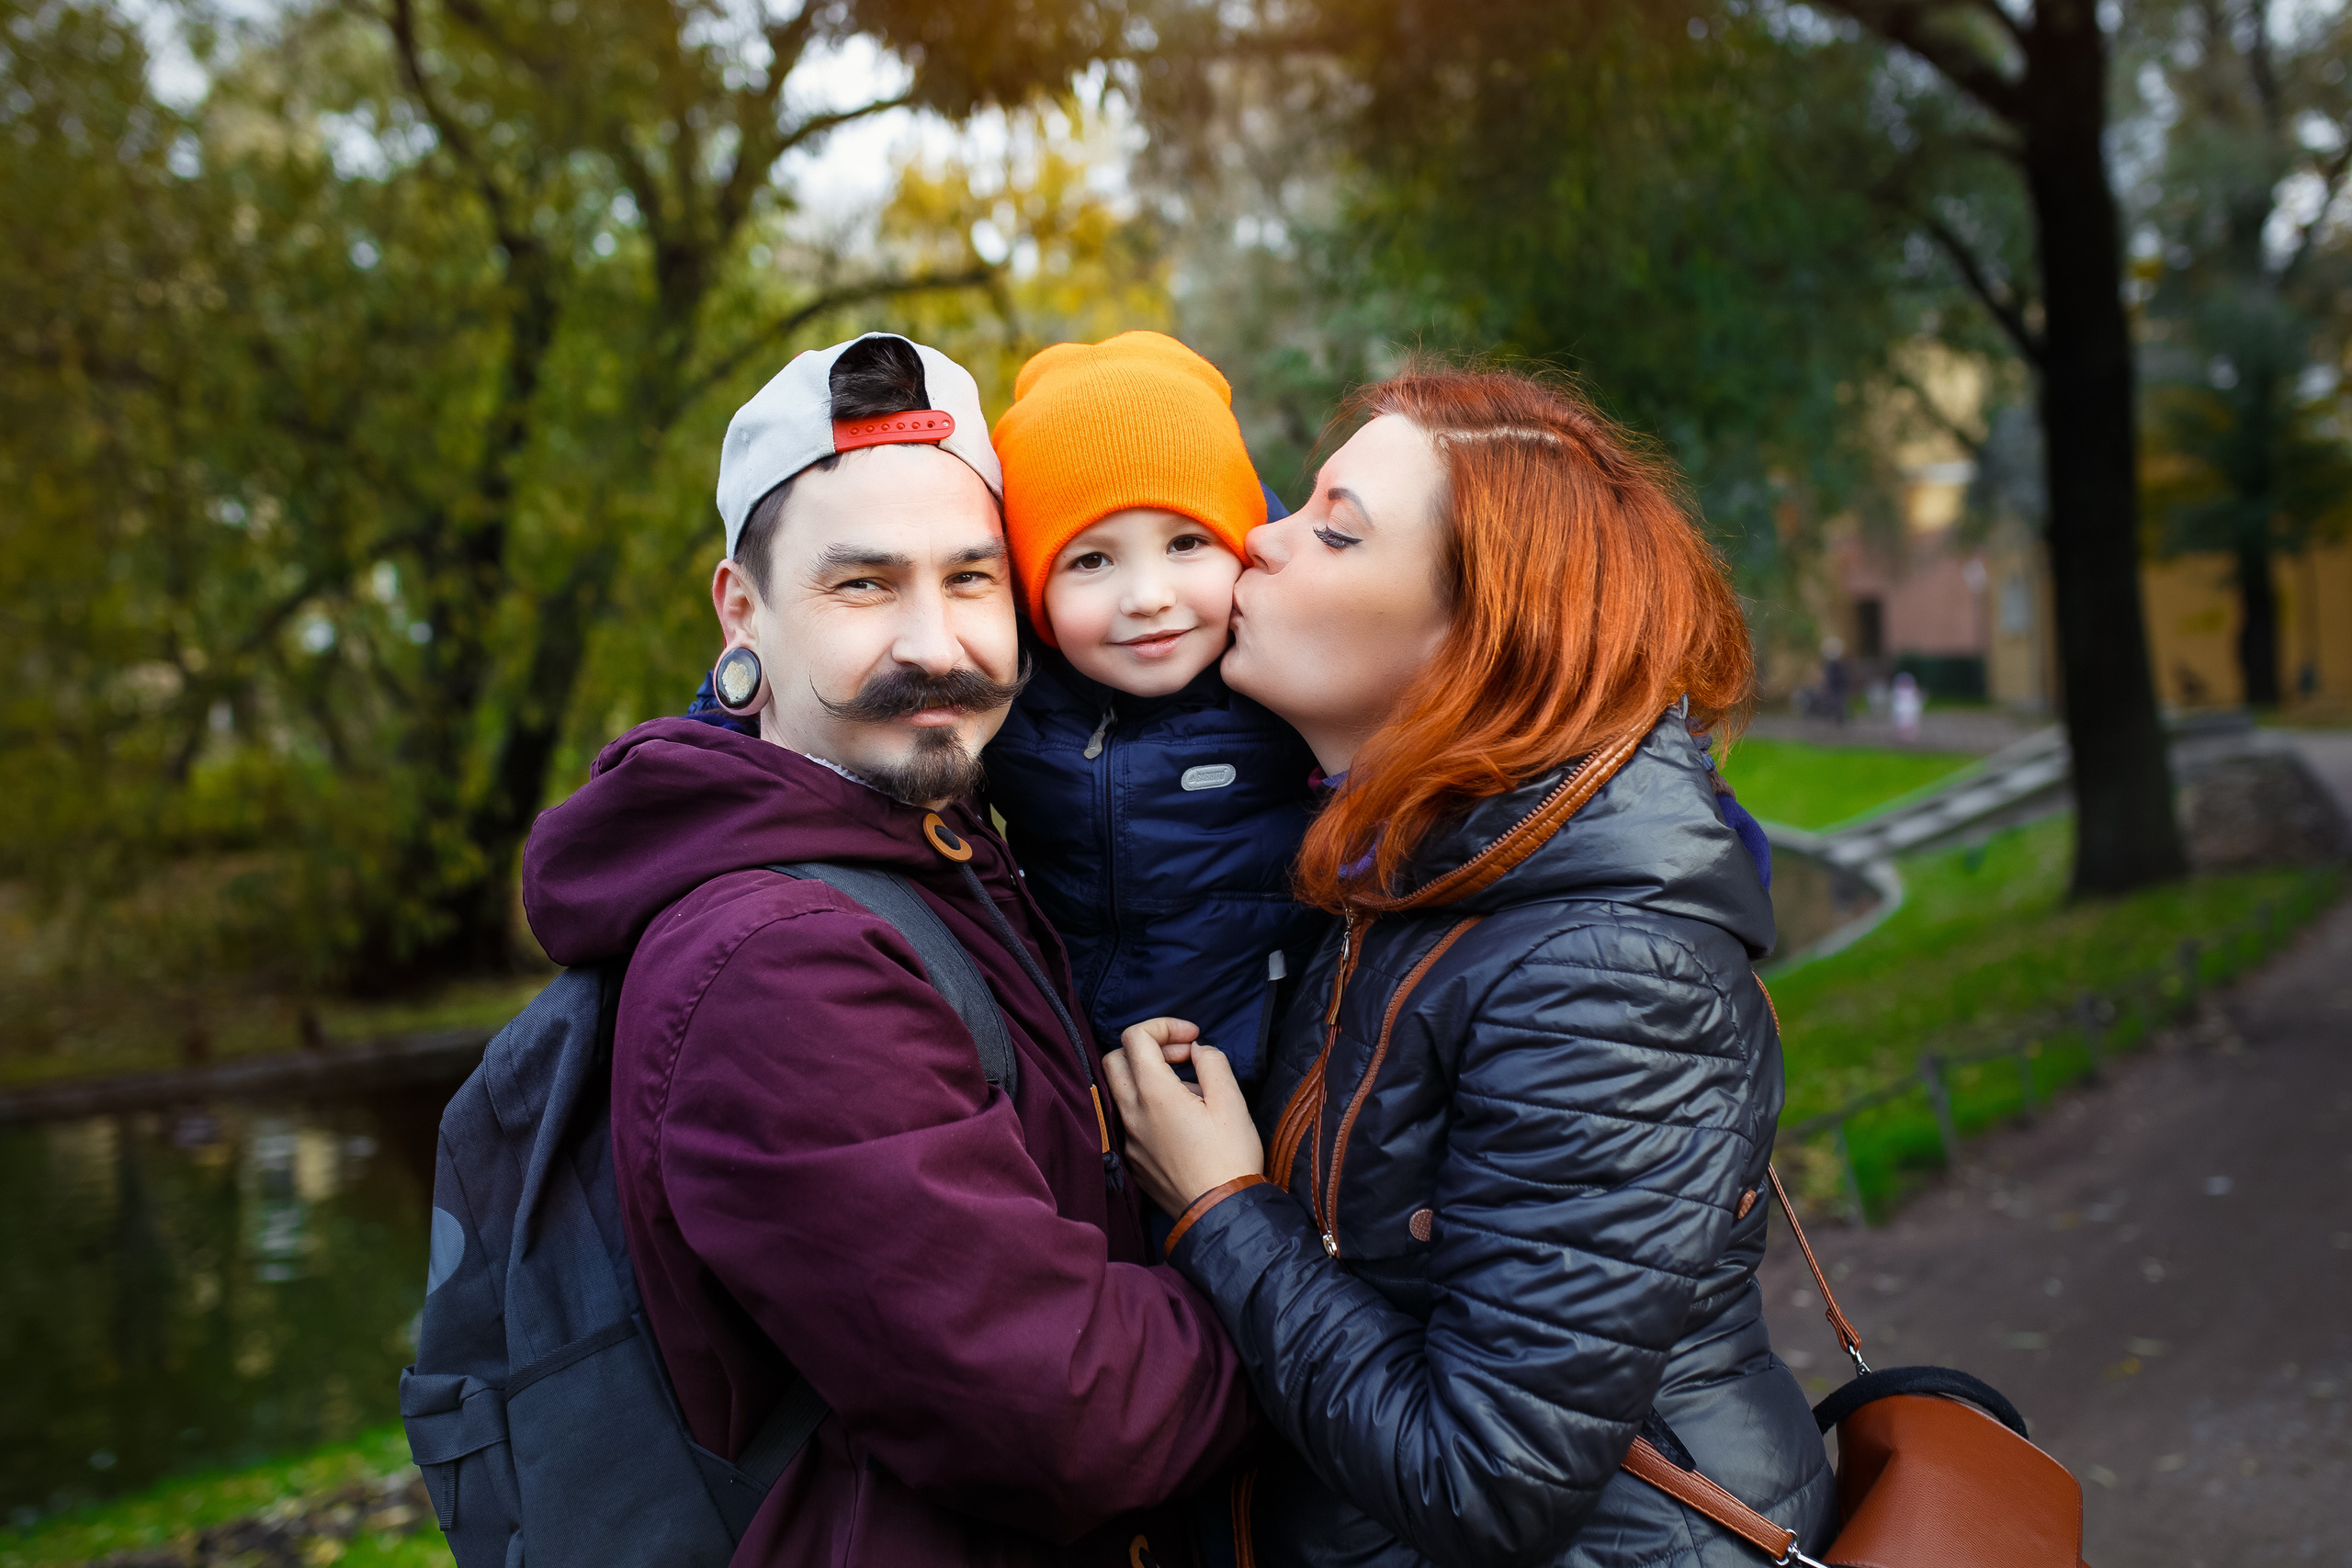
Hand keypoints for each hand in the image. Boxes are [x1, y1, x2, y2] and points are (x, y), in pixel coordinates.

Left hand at [1101, 1018, 1265, 1215]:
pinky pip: (1132, 1121)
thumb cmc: (1230, 1158)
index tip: (1192, 1037)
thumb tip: (1197, 1051)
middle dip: (1148, 1048)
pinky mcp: (1134, 1161)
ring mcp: (1129, 1140)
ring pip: (1123, 1091)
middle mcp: (1131, 1115)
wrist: (1221, 1214)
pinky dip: (1150, 1106)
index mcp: (1153, 1094)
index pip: (1135, 1038)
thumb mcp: (1232, 1102)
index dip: (1164, 1026)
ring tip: (1191, 1091)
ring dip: (1150, 1078)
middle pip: (1115, 1059)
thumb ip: (1212, 1063)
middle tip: (1183, 1057)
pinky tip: (1182, 1121)